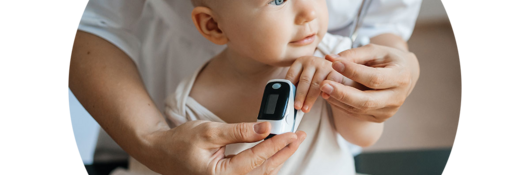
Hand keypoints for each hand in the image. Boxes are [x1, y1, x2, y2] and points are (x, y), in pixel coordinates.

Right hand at [146, 120, 305, 174]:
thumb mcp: (209, 132)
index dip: (276, 144)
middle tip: (299, 136)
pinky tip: (277, 150)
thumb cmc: (181, 142)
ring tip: (292, 141)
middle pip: (264, 169)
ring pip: (262, 173)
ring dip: (278, 157)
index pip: (256, 159)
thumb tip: (265, 127)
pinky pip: (254, 173)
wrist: (162, 152)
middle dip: (284, 152)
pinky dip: (267, 161)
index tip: (291, 133)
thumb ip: (238, 131)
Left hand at [285, 56, 337, 112]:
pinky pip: (330, 82)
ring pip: (316, 84)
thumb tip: (289, 99)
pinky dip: (327, 90)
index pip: (292, 74)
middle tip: (297, 106)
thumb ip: (296, 84)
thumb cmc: (312, 75)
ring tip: (306, 108)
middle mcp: (311, 62)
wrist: (330, 67)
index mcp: (300, 61)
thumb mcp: (302, 75)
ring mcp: (323, 66)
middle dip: (300, 95)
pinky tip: (324, 97)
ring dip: (310, 98)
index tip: (288, 99)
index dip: (289, 88)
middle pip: (304, 80)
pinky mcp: (334, 71)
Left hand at [320, 44, 419, 122]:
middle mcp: (397, 98)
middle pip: (367, 101)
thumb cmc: (386, 59)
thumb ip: (354, 54)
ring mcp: (388, 111)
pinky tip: (330, 95)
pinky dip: (340, 105)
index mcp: (400, 77)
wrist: (401, 75)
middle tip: (323, 84)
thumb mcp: (375, 51)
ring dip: (338, 100)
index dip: (353, 72)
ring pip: (358, 109)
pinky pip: (355, 114)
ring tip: (323, 88)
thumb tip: (329, 57)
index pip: (374, 78)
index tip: (333, 63)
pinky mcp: (378, 118)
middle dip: (343, 94)